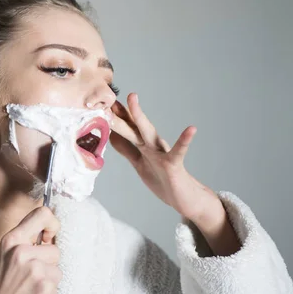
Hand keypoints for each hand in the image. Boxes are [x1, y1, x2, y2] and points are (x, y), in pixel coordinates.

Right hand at [0, 206, 60, 293]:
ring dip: (49, 278)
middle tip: (32, 276)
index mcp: (10, 241)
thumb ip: (22, 243)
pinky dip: (49, 292)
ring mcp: (34, 269)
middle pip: (54, 249)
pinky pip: (58, 282)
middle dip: (48, 263)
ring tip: (31, 288)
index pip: (41, 214)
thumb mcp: (3, 258)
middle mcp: (21, 251)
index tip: (51, 235)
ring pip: (57, 267)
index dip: (52, 223)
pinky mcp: (45, 286)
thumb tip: (46, 233)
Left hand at [108, 92, 221, 224]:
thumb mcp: (139, 162)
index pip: (127, 127)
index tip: (101, 101)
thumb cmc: (162, 179)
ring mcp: (162, 152)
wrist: (183, 198)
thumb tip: (111, 137)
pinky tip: (191, 129)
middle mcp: (151, 144)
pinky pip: (178, 151)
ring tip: (132, 98)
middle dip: (119, 111)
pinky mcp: (173, 164)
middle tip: (108, 96)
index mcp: (143, 145)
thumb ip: (127, 149)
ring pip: (147, 132)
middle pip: (132, 126)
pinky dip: (184, 140)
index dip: (114, 116)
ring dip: (139, 116)